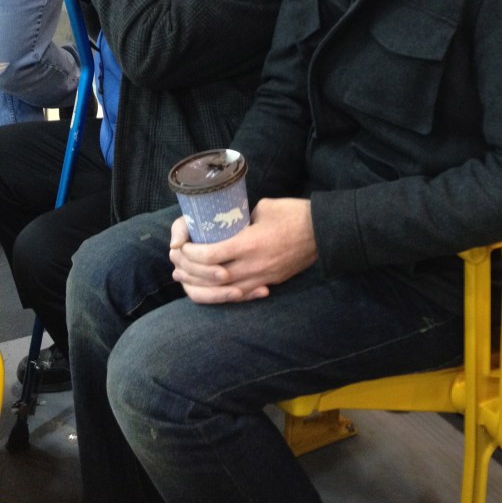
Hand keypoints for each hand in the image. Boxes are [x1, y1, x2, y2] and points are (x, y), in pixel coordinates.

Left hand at [169, 197, 317, 303]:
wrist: (323, 231)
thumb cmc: (293, 213)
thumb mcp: (264, 208)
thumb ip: (241, 219)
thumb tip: (227, 224)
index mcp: (250, 243)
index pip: (211, 256)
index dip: (191, 255)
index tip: (182, 248)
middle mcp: (254, 265)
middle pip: (213, 279)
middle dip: (190, 274)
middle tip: (176, 266)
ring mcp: (263, 277)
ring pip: (225, 293)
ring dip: (202, 289)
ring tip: (186, 282)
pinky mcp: (270, 282)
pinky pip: (242, 295)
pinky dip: (223, 295)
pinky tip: (212, 290)